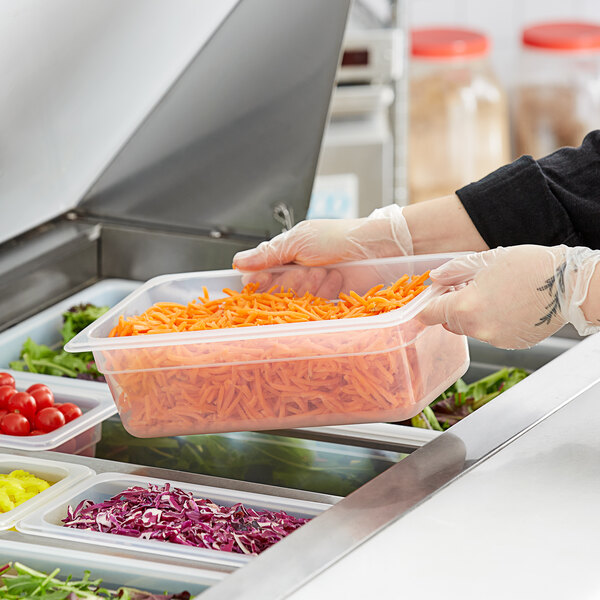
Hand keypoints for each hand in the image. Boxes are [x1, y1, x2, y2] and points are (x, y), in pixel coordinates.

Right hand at [232, 204, 412, 295]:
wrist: (376, 247)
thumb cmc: (339, 237)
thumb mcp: (298, 240)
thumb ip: (267, 254)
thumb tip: (238, 262)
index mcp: (286, 256)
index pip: (260, 277)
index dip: (260, 282)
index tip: (260, 283)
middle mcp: (297, 274)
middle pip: (277, 292)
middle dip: (292, 283)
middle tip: (309, 269)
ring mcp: (313, 289)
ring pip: (295, 301)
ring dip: (311, 287)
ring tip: (329, 271)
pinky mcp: (329, 302)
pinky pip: (315, 309)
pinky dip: (324, 296)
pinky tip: (337, 281)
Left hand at [418, 245, 599, 348]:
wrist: (570, 285)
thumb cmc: (531, 267)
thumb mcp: (486, 260)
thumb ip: (455, 270)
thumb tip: (436, 277)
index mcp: (466, 307)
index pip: (429, 314)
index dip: (428, 304)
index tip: (432, 297)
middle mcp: (478, 328)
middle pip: (449, 322)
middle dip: (452, 307)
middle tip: (467, 287)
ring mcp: (495, 340)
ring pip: (470, 328)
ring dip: (473, 315)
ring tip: (494, 294)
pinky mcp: (511, 344)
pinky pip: (491, 334)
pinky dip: (492, 322)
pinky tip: (508, 306)